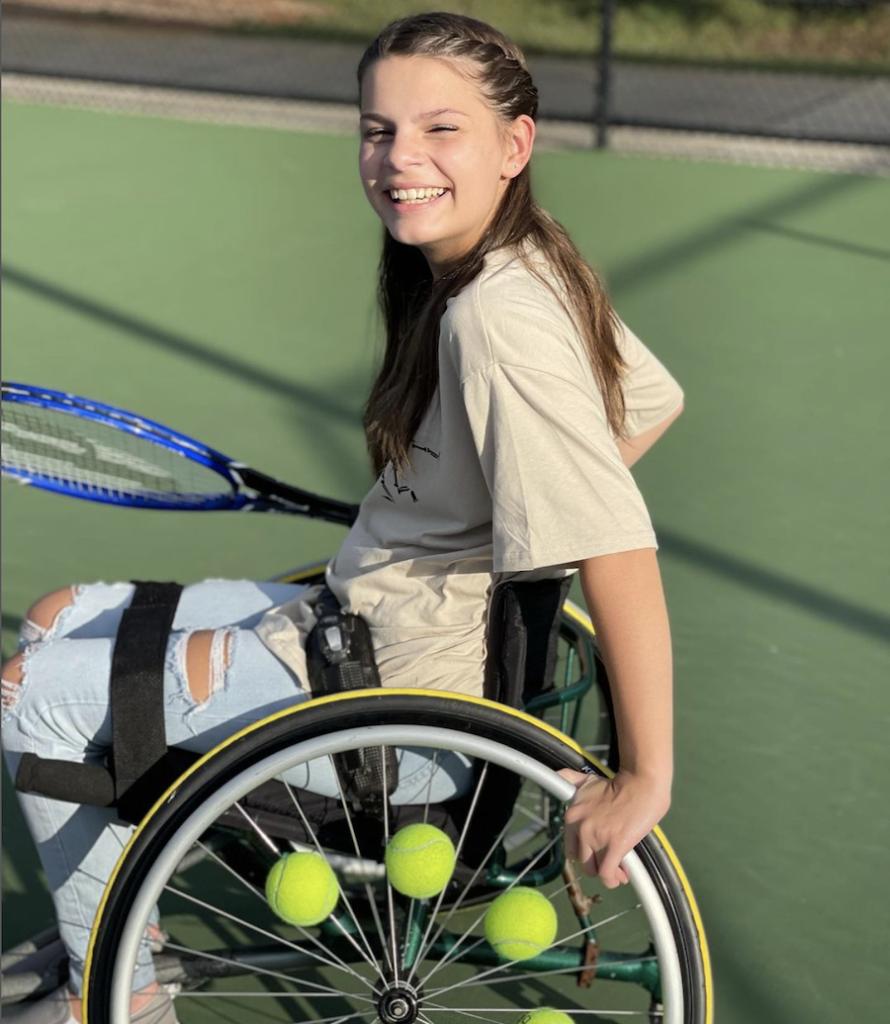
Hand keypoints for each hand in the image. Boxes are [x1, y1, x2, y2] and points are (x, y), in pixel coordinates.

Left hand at [558, 768, 670, 887]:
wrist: (641, 784)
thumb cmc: (619, 784)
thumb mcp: (587, 781)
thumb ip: (569, 780)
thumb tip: (556, 774)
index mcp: (572, 815)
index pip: (570, 849)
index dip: (584, 855)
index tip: (595, 855)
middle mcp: (580, 827)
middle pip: (582, 863)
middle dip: (597, 865)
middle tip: (610, 861)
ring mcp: (597, 836)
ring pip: (594, 871)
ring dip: (607, 874)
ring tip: (619, 870)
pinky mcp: (615, 844)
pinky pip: (607, 874)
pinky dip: (613, 879)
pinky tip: (622, 876)